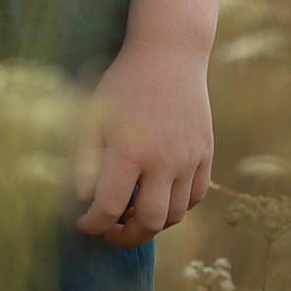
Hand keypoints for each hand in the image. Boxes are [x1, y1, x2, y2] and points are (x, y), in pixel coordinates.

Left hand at [71, 45, 213, 245]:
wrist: (169, 54)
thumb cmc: (124, 83)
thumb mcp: (94, 115)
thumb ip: (85, 160)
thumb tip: (85, 200)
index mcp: (129, 150)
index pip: (110, 208)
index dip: (93, 224)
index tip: (85, 224)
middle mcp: (163, 160)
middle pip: (149, 221)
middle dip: (127, 236)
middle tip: (111, 230)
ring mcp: (188, 158)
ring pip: (175, 213)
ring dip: (152, 223)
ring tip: (133, 213)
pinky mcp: (205, 153)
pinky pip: (195, 196)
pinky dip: (178, 206)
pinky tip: (160, 196)